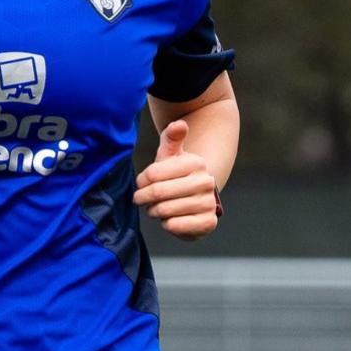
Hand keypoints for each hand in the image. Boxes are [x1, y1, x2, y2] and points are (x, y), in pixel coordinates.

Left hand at [134, 118, 219, 240]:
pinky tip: (169, 219)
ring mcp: (209, 203)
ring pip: (165, 210)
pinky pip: (176, 226)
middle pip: (158, 192)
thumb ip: (171, 139)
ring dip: (153, 211)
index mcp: (195, 162)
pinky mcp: (208, 222)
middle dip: (144, 197)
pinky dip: (166, 224)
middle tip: (141, 198)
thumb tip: (179, 124)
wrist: (194, 199)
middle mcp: (206, 182)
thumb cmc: (174, 175)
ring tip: (155, 208)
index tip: (141, 183)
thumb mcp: (170, 155)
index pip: (153, 173)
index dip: (141, 180)